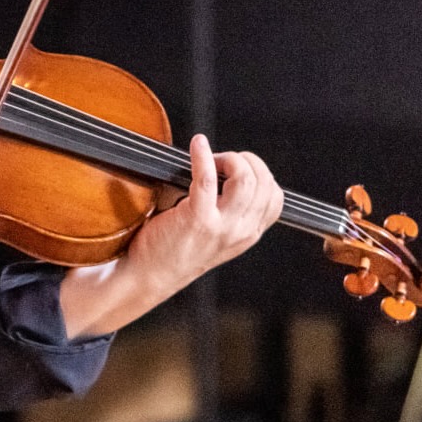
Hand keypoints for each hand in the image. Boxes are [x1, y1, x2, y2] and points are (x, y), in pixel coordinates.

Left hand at [124, 133, 283, 286]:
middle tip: (218, 161)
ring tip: (210, 158)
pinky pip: (207, 178)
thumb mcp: (214, 234)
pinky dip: (203, 156)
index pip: (274, 197)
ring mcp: (221, 227)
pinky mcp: (197, 220)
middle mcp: (241, 232)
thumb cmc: (172, 249)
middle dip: (243, 161)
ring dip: (228, 159)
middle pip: (263, 182)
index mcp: (247, 234)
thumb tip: (224, 168)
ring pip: (245, 178)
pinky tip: (197, 145)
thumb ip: (227, 210)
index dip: (258, 173)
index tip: (234, 168)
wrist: (147, 276)